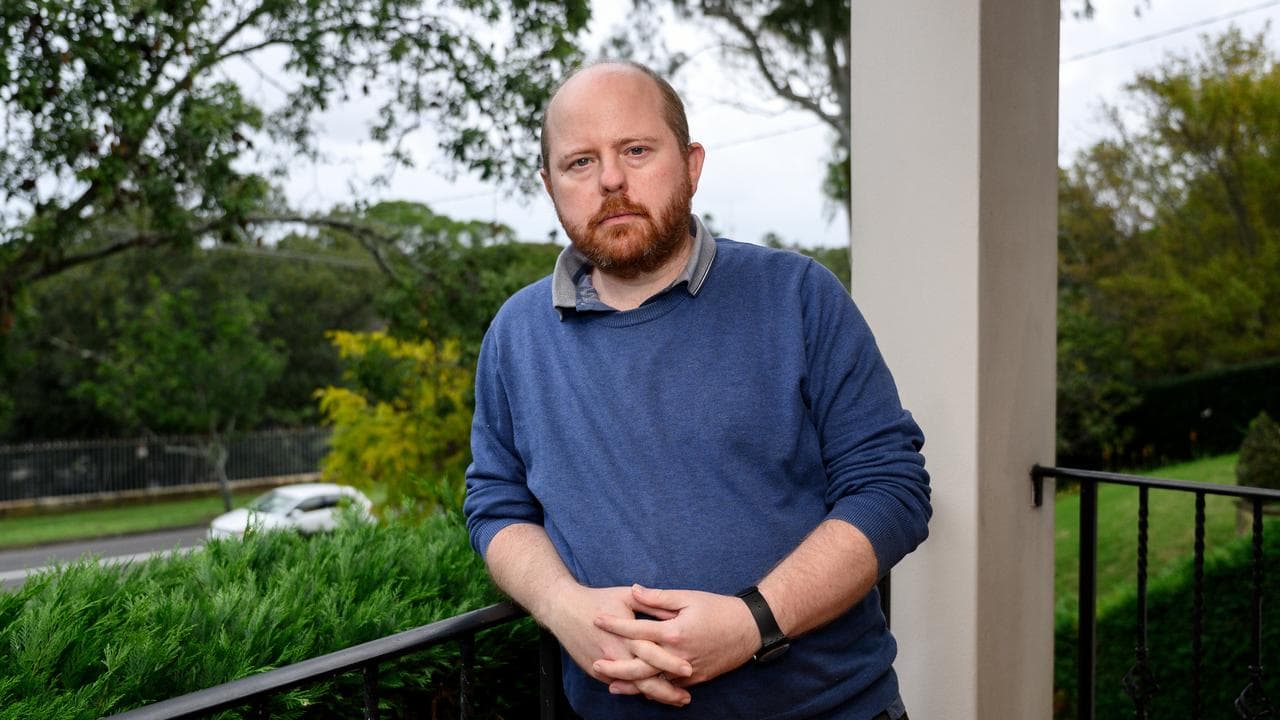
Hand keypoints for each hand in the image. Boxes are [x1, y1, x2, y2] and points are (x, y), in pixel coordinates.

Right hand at [542, 581, 692, 706]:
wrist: (563, 608)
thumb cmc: (598, 599)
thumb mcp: (626, 596)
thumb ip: (651, 603)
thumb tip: (673, 613)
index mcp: (626, 634)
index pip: (652, 652)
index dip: (671, 663)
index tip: (689, 669)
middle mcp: (616, 652)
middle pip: (644, 677)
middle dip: (667, 690)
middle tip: (687, 697)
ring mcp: (604, 665)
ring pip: (633, 686)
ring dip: (655, 694)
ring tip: (675, 699)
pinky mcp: (596, 671)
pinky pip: (620, 685)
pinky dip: (636, 691)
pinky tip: (652, 694)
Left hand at [593, 584, 758, 690]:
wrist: (750, 629)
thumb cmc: (719, 609)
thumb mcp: (688, 597)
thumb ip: (658, 598)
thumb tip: (633, 590)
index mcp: (675, 632)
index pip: (637, 630)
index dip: (615, 624)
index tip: (598, 619)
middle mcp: (678, 655)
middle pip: (640, 665)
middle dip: (616, 665)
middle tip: (596, 663)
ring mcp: (687, 670)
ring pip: (653, 682)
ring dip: (631, 684)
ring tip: (611, 684)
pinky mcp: (695, 679)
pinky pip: (670, 687)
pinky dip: (653, 689)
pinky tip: (640, 689)